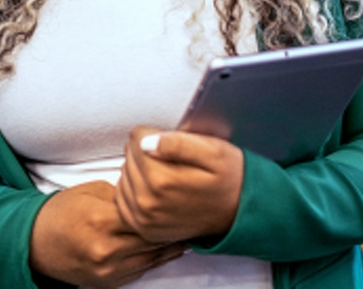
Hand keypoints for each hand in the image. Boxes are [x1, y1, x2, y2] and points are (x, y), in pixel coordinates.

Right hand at [29, 180, 185, 287]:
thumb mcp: (91, 191)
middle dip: (171, 228)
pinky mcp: (108, 283)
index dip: (165, 208)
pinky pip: (141, 271)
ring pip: (151, 259)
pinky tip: (166, 248)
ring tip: (183, 232)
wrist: (34, 243)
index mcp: (102, 220)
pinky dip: (154, 259)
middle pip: (153, 240)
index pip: (146, 216)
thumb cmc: (62, 211)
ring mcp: (108, 270)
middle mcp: (107, 249)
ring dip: (169, 246)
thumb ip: (123, 194)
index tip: (179, 200)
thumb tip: (150, 195)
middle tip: (189, 216)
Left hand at [114, 127, 243, 243]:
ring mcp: (144, 219)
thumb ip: (177, 142)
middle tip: (171, 160)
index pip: (136, 138)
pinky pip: (122, 200)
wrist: (240, 212)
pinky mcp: (143, 228)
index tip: (170, 143)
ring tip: (165, 174)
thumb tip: (146, 141)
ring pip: (123, 176)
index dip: (154, 134)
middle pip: (128, 157)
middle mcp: (148, 203)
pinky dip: (134, 191)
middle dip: (146, 152)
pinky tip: (154, 189)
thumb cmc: (229, 180)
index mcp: (162, 180)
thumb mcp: (213, 151)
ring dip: (139, 171)